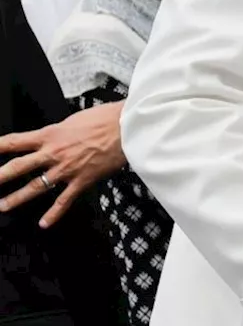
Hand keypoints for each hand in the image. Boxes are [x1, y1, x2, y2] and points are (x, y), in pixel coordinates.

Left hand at [0, 102, 126, 226]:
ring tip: (3, 206)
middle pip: (18, 167)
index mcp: (51, 134)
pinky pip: (64, 201)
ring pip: (35, 187)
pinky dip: (53, 214)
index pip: (15, 141)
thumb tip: (52, 138)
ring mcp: (66, 169)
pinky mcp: (82, 180)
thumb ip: (59, 132)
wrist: (129, 127)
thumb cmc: (106, 118)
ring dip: (16, 198)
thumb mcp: (74, 120)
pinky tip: (44, 223)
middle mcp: (54, 153)